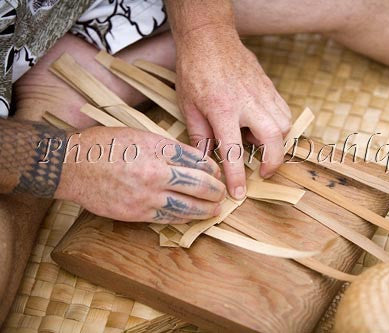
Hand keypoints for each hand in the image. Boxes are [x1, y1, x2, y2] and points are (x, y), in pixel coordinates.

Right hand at [54, 126, 224, 222]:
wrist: (72, 166)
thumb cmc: (104, 145)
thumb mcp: (138, 134)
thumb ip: (166, 147)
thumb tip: (191, 158)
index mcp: (157, 148)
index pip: (195, 159)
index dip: (211, 168)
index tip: (217, 172)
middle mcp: (155, 172)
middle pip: (197, 183)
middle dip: (215, 190)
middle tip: (224, 193)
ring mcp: (146, 195)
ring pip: (186, 205)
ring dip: (205, 209)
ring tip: (216, 210)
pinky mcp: (136, 213)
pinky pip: (168, 218)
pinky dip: (184, 218)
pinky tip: (193, 217)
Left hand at [175, 26, 290, 199]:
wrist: (209, 39)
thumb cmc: (195, 70)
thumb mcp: (189, 106)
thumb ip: (200, 136)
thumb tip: (206, 161)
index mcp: (223, 109)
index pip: (234, 151)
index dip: (237, 176)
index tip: (239, 193)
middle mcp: (248, 102)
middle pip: (273, 138)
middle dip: (273, 161)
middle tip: (262, 171)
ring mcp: (262, 92)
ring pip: (284, 124)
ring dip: (277, 142)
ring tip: (259, 145)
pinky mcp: (269, 86)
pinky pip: (284, 110)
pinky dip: (279, 125)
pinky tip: (262, 127)